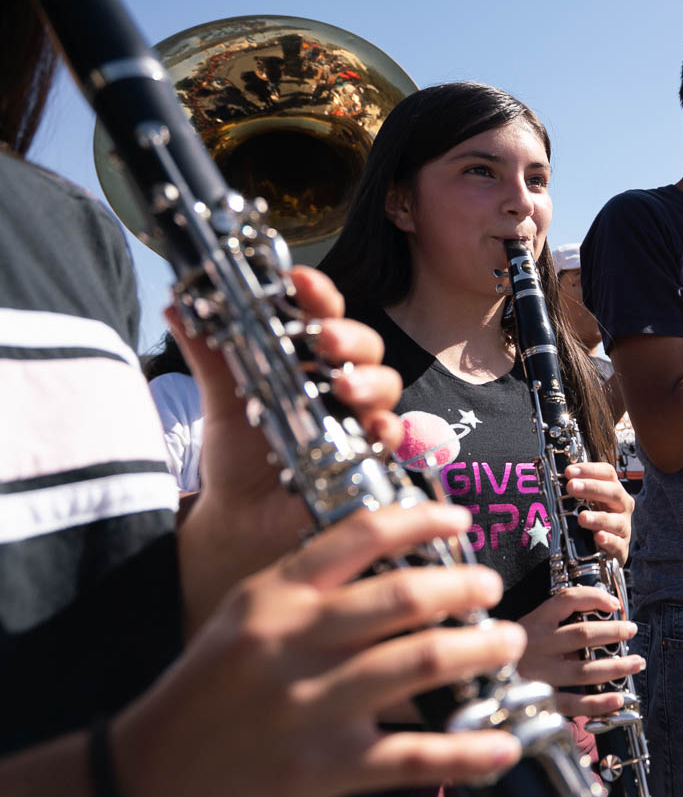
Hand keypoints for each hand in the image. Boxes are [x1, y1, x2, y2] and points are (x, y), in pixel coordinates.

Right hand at [114, 503, 525, 796]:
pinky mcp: (322, 767)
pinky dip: (467, 748)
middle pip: (405, 596)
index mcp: (276, 596)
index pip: (360, 536)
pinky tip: (503, 741)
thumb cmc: (209, 688)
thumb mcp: (245, 614)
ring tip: (506, 643)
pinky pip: (412, 754)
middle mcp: (295, 642)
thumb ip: (308, 583)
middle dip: (466, 587)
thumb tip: (394, 553)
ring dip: (481, 649)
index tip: (461, 520)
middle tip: (492, 587)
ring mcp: (311, 706)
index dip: (422, 521)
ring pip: (421, 662)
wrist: (144, 773)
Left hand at [172, 266, 403, 545]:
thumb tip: (177, 306)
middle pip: (364, 345)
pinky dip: (388, 429)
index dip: (317, 293)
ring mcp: (358, 417)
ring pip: (385, 386)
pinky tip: (375, 428)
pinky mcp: (368, 456)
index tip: (298, 278)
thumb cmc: (240, 454)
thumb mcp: (222, 399)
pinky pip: (391, 438)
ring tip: (344, 384)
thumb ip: (209, 354)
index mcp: (308, 358)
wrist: (240, 518)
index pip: (323, 313)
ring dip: (370, 380)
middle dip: (350, 336)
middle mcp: (339, 382)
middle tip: (325, 337)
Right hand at [517, 587, 644, 717]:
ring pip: (584, 670)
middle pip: (582, 634)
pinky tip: (617, 698)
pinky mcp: (539, 700)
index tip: (615, 604)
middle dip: (614, 632)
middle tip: (632, 630)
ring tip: (635, 663)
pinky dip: (598, 702)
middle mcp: (536, 646)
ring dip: (616, 667)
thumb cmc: (512, 655)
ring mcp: (538, 675)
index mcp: (534, 622)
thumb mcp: (526, 630)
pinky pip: (573, 703)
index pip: (566, 599)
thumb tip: (598, 620)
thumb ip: (555, 626)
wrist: (480, 680)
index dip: (594, 598)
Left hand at [564, 462, 632, 562]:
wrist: (605, 551)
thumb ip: (575, 493)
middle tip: (571, 486)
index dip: (589, 470)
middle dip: (592, 488)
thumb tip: (552, 481)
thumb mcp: (586, 504)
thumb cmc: (594, 521)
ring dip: (598, 518)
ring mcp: (623, 528)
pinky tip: (598, 537)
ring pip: (616, 521)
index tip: (569, 471)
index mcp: (613, 491)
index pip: (607, 473)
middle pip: (614, 493)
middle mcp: (622, 507)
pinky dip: (608, 540)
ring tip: (582, 517)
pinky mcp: (621, 549)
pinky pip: (617, 544)